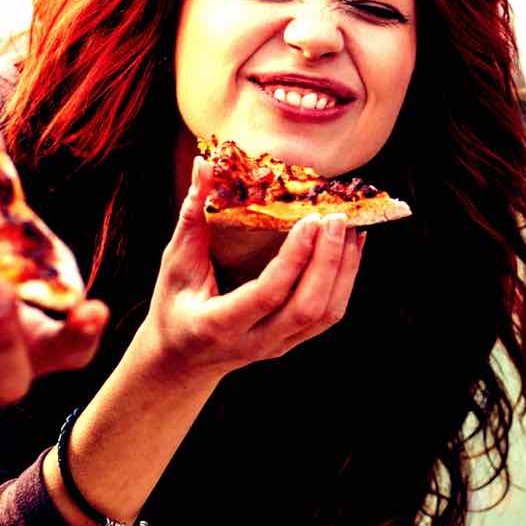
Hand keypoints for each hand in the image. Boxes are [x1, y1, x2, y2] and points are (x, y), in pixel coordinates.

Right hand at [137, 159, 363, 378]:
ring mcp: (278, 346)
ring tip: (351, 228)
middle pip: (307, 308)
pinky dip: (346, 279)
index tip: (311, 220)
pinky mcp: (293, 342)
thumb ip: (193, 214)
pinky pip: (329, 314)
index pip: (268, 295)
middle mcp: (255, 342)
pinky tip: (351, 247)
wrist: (181, 361)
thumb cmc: (174, 306)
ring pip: (326, 314)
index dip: (294, 258)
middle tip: (338, 217)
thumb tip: (205, 164)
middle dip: (329, 260)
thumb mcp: (175, 263)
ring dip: (344, 268)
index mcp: (219, 324)